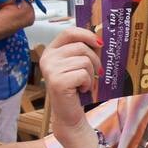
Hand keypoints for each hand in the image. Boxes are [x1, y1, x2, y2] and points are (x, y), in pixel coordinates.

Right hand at [39, 28, 101, 147]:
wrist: (69, 114)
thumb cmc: (76, 88)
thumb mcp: (78, 65)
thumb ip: (83, 51)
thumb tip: (100, 39)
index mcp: (51, 51)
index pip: (69, 32)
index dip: (86, 34)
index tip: (100, 43)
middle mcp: (47, 58)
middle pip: (81, 47)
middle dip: (95, 60)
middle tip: (95, 73)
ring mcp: (50, 70)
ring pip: (84, 61)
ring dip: (91, 74)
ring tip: (84, 83)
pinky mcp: (57, 82)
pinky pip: (83, 74)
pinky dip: (88, 83)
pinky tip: (81, 90)